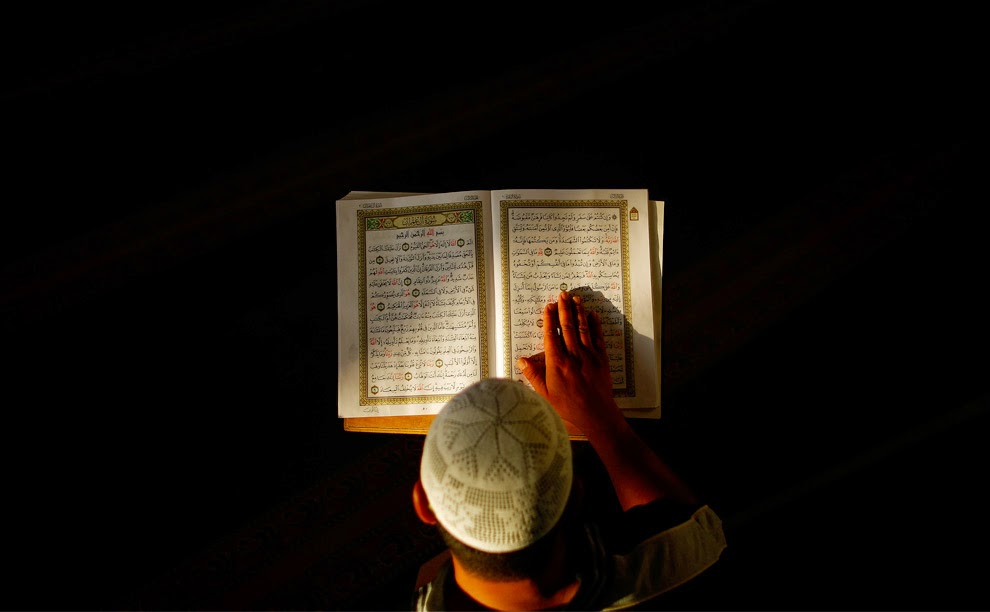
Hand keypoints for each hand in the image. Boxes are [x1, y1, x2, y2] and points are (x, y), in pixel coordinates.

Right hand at [517, 291, 621, 433]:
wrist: (595, 414)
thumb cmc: (568, 406)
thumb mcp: (544, 394)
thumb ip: (533, 375)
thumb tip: (521, 360)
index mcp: (557, 363)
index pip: (551, 335)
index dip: (549, 319)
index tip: (548, 306)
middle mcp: (573, 355)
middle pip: (567, 327)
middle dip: (564, 309)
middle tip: (562, 294)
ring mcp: (589, 356)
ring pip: (583, 328)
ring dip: (579, 312)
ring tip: (576, 298)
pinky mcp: (602, 359)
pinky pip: (598, 337)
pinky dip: (595, 325)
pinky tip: (593, 315)